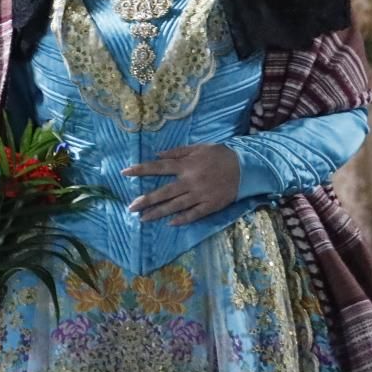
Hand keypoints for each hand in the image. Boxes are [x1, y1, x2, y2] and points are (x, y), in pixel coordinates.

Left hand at [124, 144, 238, 224]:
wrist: (246, 167)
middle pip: (164, 192)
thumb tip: (156, 154)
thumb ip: (177, 151)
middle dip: (146, 200)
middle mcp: (190, 181)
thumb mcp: (198, 148)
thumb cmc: (220, 155)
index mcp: (186, 165)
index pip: (158, 167)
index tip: (125, 172)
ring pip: (176, 206)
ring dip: (158, 213)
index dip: (141, 170)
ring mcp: (200, 195)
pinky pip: (194, 214)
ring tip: (143, 219)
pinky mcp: (211, 205)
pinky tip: (170, 223)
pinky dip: (183, 219)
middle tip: (130, 207)